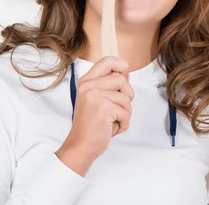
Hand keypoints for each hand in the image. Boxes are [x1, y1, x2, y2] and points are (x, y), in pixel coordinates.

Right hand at [56, 56, 133, 175]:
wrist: (80, 146)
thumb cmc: (92, 124)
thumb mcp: (97, 99)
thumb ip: (110, 85)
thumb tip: (126, 72)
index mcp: (86, 82)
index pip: (107, 61)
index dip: (121, 65)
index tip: (125, 74)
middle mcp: (88, 86)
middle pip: (121, 79)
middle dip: (127, 95)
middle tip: (118, 108)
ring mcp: (94, 97)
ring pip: (126, 97)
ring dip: (126, 112)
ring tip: (113, 120)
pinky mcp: (103, 109)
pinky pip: (126, 112)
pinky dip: (124, 123)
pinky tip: (112, 128)